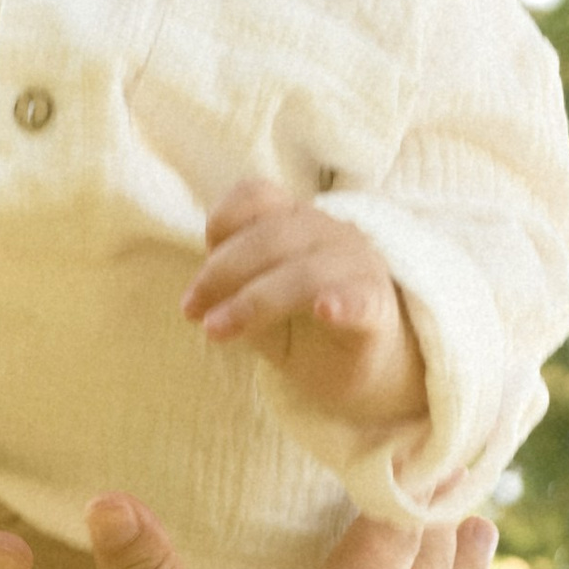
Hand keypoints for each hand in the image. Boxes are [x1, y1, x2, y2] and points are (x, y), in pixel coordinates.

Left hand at [181, 177, 424, 440]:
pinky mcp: (378, 308)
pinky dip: (342, 302)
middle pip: (272, 234)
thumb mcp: (258, 308)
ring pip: (303, 272)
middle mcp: (331, 233)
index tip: (200, 263)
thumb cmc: (307, 331)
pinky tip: (325, 310)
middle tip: (191, 310)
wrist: (367, 372)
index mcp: (298, 223)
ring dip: (252, 301)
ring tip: (216, 332)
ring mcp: (359, 267)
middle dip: (222, 271)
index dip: (223, 222)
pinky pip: (360, 299)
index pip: (258, 196)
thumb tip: (197, 298)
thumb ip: (233, 291)